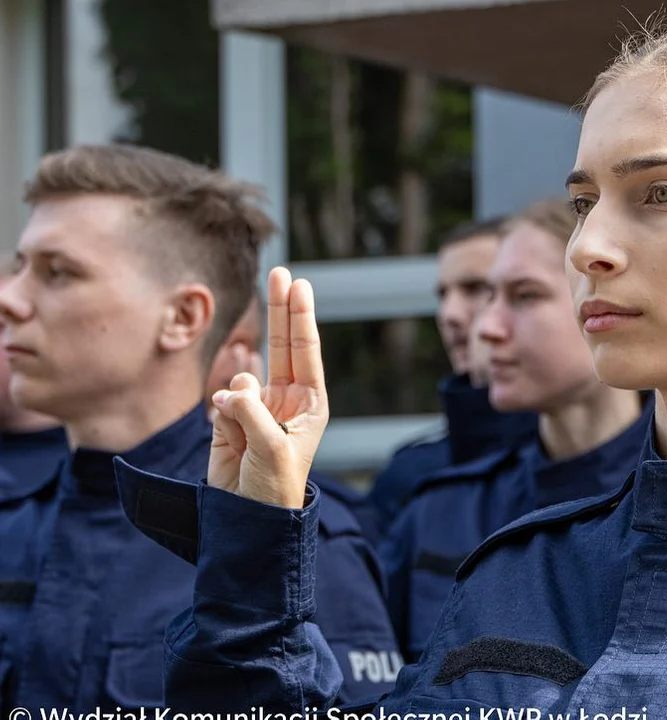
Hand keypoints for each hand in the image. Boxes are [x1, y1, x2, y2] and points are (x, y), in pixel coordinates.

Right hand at [208, 267, 328, 508]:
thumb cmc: (273, 486)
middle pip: (282, 344)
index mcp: (310, 404)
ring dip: (239, 396)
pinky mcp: (228, 419)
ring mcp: (256, 407)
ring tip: (242, 428)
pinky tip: (230, 436)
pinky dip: (223, 414)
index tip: (299, 284)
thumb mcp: (273, 448)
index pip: (305, 352)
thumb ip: (253, 412)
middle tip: (279, 271)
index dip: (300, 317)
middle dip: (279, 309)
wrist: (247, 518)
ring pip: (244, 376)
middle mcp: (286, 400)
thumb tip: (235, 388)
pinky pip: (222, 402)